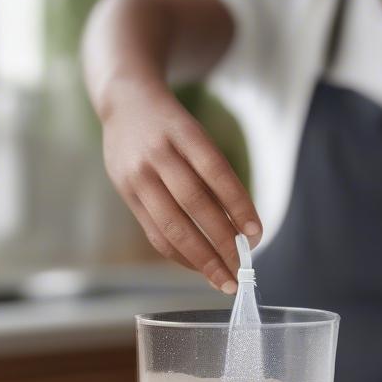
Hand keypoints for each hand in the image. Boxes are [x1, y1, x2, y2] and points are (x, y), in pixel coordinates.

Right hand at [101, 78, 260, 292]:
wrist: (124, 102)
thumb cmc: (173, 125)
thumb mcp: (196, 135)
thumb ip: (214, 175)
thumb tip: (241, 225)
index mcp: (185, 133)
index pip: (217, 172)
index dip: (238, 204)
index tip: (256, 233)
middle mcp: (158, 154)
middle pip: (194, 204)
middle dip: (221, 241)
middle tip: (244, 267)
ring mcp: (137, 175)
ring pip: (171, 225)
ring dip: (201, 259)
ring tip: (225, 279)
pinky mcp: (126, 193)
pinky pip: (154, 232)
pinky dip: (179, 255)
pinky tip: (199, 267)